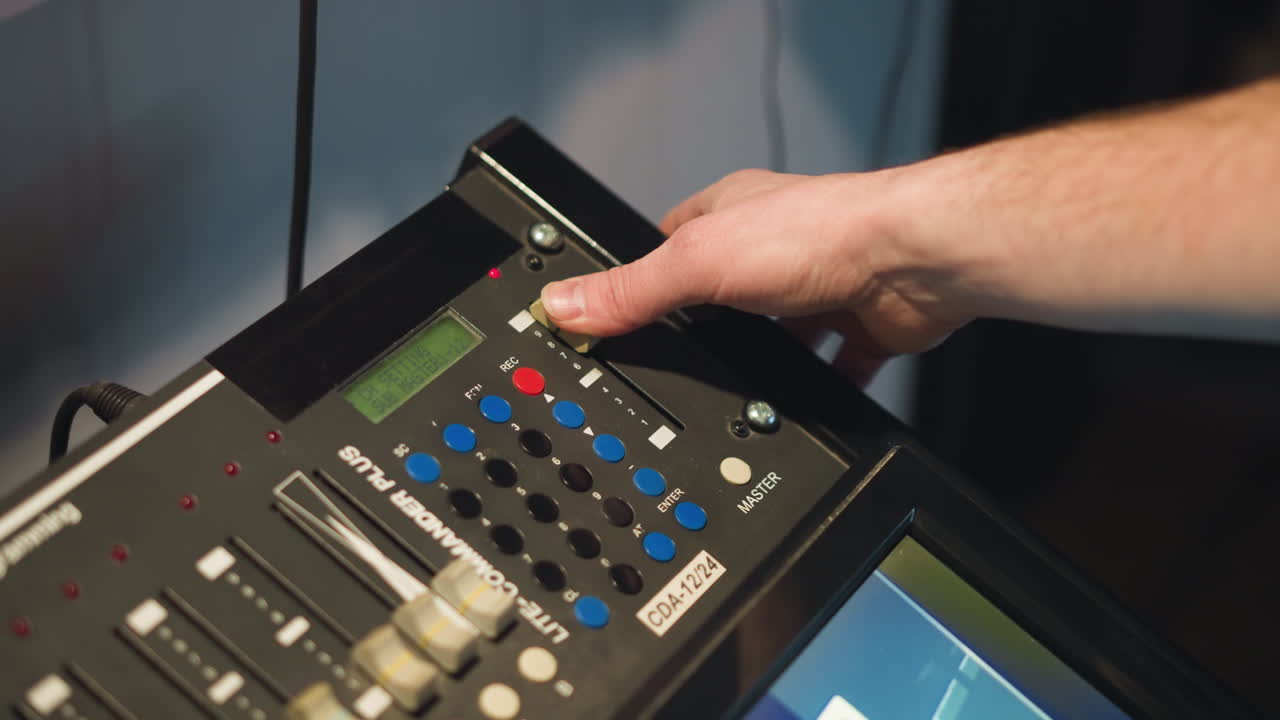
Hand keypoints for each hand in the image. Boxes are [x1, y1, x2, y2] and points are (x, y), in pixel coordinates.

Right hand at [538, 168, 976, 385]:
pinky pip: (828, 368)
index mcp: (728, 216)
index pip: (666, 245)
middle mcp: (773, 249)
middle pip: (719, 297)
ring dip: (760, 362)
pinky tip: (793, 405)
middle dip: (702, 331)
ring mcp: (816, 289)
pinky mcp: (854, 328)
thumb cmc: (821, 234)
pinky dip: (813, 389)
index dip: (638, 279)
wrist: (915, 261)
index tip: (611, 316)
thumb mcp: (698, 263)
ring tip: (729, 391)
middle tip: (671, 366)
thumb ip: (632, 290)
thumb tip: (564, 305)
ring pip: (774, 337)